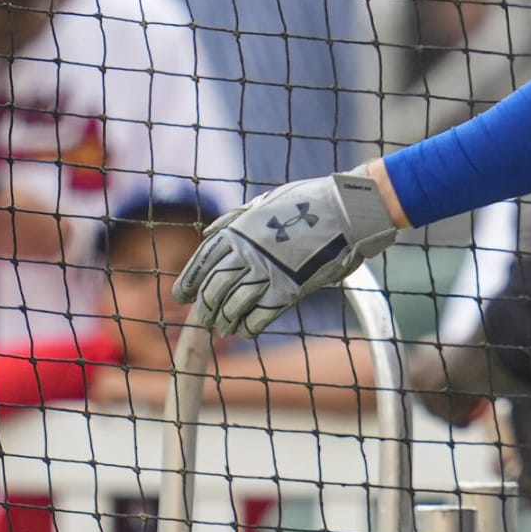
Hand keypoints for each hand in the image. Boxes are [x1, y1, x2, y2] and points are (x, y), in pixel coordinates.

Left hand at [172, 168, 399, 338]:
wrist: (347, 210)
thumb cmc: (310, 202)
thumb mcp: (266, 201)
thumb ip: (235, 219)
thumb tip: (208, 234)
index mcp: (239, 230)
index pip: (202, 262)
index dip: (188, 283)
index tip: (182, 297)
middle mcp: (247, 252)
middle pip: (214, 289)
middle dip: (205, 309)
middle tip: (204, 320)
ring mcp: (267, 272)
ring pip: (233, 306)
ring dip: (225, 321)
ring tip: (224, 329)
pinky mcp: (289, 289)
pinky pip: (260, 316)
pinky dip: (249, 327)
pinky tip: (246, 330)